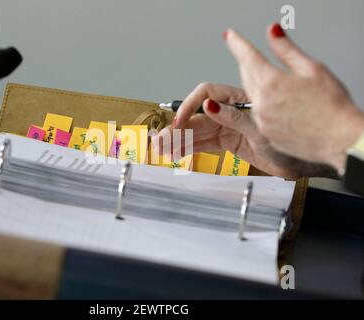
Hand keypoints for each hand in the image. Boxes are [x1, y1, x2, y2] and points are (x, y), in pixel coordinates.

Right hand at [152, 83, 335, 178]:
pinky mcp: (229, 143)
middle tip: (161, 139)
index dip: (191, 105)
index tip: (180, 120)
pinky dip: (190, 147)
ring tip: (162, 148)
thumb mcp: (262, 129)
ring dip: (179, 139)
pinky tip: (176, 151)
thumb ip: (234, 118)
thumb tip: (209, 105)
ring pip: (198, 131)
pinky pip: (205, 143)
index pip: (207, 94)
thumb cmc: (293, 140)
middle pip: (197, 115)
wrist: (305, 162)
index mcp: (240, 100)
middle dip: (178, 127)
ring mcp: (228, 128)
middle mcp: (231, 112)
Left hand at [224, 23, 363, 171]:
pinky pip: (257, 114)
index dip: (238, 44)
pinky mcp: (266, 135)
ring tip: (274, 82)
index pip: (247, 57)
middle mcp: (261, 104)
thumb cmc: (332, 106)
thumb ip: (287, 50)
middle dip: (248, 64)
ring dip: (256, 85)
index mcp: (271, 83)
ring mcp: (261, 121)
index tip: (231, 36)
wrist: (340, 140)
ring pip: (251, 96)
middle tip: (252, 56)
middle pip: (246, 76)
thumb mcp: (312, 69)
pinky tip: (278, 105)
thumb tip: (273, 32)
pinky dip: (262, 105)